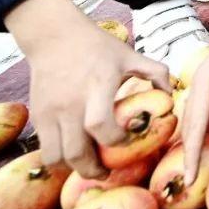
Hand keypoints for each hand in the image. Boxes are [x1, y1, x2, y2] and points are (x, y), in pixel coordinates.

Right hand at [4, 0, 170, 178]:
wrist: (56, 37)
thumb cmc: (98, 47)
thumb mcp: (130, 55)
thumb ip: (156, 72)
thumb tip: (171, 96)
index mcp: (98, 86)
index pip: (100, 124)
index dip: (116, 140)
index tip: (127, 138)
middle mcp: (71, 103)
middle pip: (76, 152)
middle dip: (94, 170)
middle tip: (108, 171)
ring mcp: (51, 112)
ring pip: (56, 158)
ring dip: (73, 169)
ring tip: (89, 166)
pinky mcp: (38, 116)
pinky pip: (44, 150)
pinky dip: (59, 159)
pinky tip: (75, 153)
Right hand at [181, 0, 208, 182]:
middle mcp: (205, 77)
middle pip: (196, 120)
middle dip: (192, 152)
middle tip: (189, 179)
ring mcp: (198, 78)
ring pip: (189, 116)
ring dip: (187, 143)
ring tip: (187, 169)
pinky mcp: (198, 79)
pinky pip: (190, 109)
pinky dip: (188, 129)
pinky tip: (188, 146)